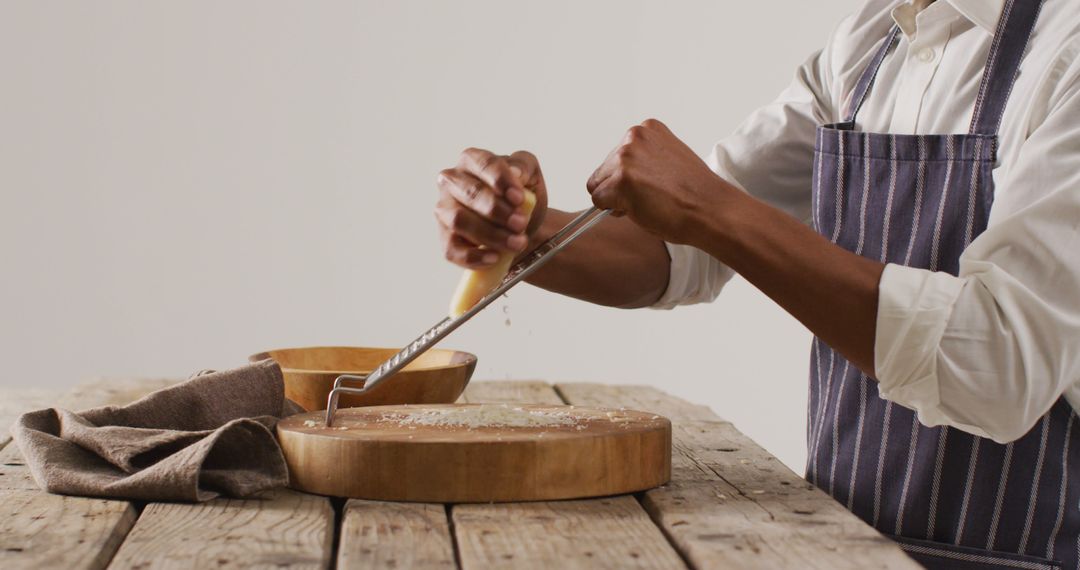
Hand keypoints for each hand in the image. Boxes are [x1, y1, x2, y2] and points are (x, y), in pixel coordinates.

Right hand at [435, 148, 548, 267]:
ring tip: (516, 243)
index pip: (483, 164)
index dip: (501, 180)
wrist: (522, 228)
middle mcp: (452, 182)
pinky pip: (452, 249)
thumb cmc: (521, 198)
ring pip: (459, 221)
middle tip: (521, 224)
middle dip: (497, 210)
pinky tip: (494, 258)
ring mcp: (445, 210)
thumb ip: (524, 166)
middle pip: (470, 193)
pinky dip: (474, 257)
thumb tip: (515, 172)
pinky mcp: (445, 238)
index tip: (520, 198)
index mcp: (471, 160)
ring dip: (490, 234)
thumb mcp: (531, 176)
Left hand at [587, 119, 731, 244]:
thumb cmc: (696, 192)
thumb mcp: (668, 159)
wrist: (710, 208)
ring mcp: (625, 158)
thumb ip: (644, 160)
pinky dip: (615, 211)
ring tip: (648, 203)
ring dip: (616, 200)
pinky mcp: (619, 180)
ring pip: (599, 186)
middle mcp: (633, 137)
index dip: (629, 177)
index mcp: (646, 129)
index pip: (617, 156)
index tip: (651, 185)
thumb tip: (619, 177)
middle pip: (604, 170)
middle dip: (619, 188)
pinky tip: (642, 209)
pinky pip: (599, 202)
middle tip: (650, 198)